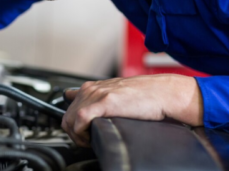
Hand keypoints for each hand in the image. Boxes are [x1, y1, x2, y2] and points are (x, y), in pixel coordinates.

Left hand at [61, 74, 202, 146]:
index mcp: (92, 87)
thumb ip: (103, 100)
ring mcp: (96, 95)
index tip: (80, 131)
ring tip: (89, 141)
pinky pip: (80, 120)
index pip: (68, 103)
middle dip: (73, 132)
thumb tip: (93, 112)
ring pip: (70, 120)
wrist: (162, 93)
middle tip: (86, 141)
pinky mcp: (104, 102)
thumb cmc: (145, 96)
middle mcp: (90, 89)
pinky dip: (82, 133)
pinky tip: (91, 138)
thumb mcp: (117, 95)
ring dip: (77, 136)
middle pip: (67, 115)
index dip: (72, 120)